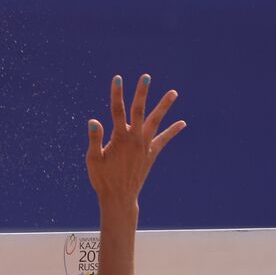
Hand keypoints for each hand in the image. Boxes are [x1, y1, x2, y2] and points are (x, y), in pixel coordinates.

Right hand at [85, 74, 184, 210]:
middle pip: (139, 111)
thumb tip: (93, 120)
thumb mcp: (93, 159)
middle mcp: (135, 139)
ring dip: (164, 106)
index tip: (117, 78)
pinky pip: (164, 139)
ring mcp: (145, 146)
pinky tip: (182, 123)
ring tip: (174, 92)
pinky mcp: (151, 154)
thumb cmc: (102, 178)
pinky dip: (173, 131)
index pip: (117, 111)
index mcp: (119, 138)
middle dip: (142, 93)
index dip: (116, 93)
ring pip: (156, 122)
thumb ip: (95, 139)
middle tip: (146, 77)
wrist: (119, 197)